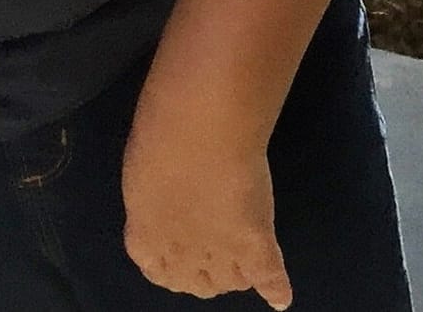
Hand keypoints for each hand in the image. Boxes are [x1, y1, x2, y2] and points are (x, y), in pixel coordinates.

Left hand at [122, 110, 291, 305]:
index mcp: (144, 233)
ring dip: (238, 273)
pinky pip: (268, 277)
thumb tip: (164, 191)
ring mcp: (220, 253)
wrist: (198, 127)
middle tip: (213, 252)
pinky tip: (280, 295)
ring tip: (244, 260)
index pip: (158, 271)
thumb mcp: (142, 166)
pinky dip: (276, 287)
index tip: (179, 255)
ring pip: (233, 281)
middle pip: (198, 283)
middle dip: (205, 272)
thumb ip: (152, 191)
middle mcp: (180, 254)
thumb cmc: (158, 128)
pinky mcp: (255, 246)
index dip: (172, 266)